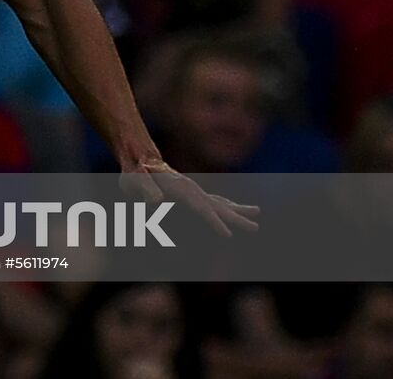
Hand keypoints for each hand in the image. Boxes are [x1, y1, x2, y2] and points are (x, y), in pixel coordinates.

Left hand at [119, 157, 259, 236]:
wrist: (137, 157)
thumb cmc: (135, 171)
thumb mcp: (136, 180)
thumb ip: (146, 189)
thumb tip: (155, 202)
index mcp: (182, 189)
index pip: (201, 209)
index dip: (214, 222)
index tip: (228, 235)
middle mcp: (192, 188)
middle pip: (217, 206)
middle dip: (237, 218)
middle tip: (256, 228)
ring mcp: (193, 189)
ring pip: (220, 202)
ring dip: (237, 210)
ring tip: (257, 212)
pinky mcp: (190, 191)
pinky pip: (213, 201)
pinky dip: (226, 205)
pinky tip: (234, 209)